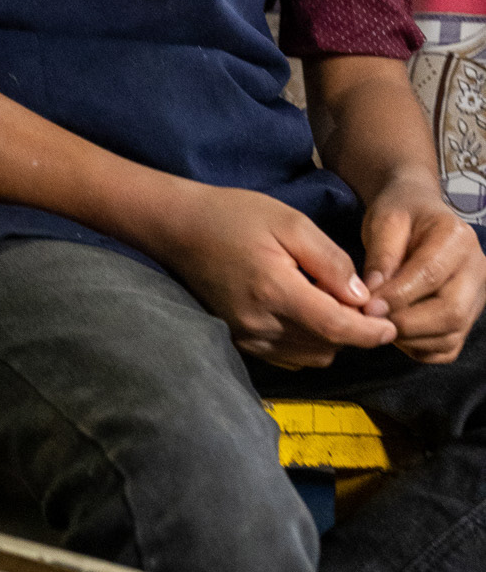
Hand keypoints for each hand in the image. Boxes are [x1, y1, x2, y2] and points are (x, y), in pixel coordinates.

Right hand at [160, 185, 397, 368]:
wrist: (179, 227)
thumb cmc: (234, 215)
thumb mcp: (289, 222)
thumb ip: (330, 261)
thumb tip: (362, 297)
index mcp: (275, 291)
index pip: (336, 328)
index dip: (370, 332)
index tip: (391, 327)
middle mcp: (260, 324)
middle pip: (327, 347)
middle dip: (352, 331)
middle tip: (356, 300)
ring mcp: (248, 337)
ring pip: (311, 356)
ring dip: (331, 338)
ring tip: (328, 303)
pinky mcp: (240, 341)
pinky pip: (289, 355)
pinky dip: (307, 342)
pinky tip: (304, 312)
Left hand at [361, 176, 485, 364]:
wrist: (417, 214)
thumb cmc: (399, 214)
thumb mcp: (384, 222)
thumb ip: (381, 257)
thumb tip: (374, 297)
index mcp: (458, 238)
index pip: (431, 275)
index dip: (398, 296)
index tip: (367, 307)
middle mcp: (478, 268)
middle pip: (451, 312)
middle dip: (406, 323)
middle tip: (371, 321)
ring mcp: (478, 296)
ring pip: (451, 335)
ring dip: (409, 338)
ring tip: (379, 323)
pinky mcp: (469, 317)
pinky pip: (447, 347)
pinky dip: (418, 348)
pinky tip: (395, 331)